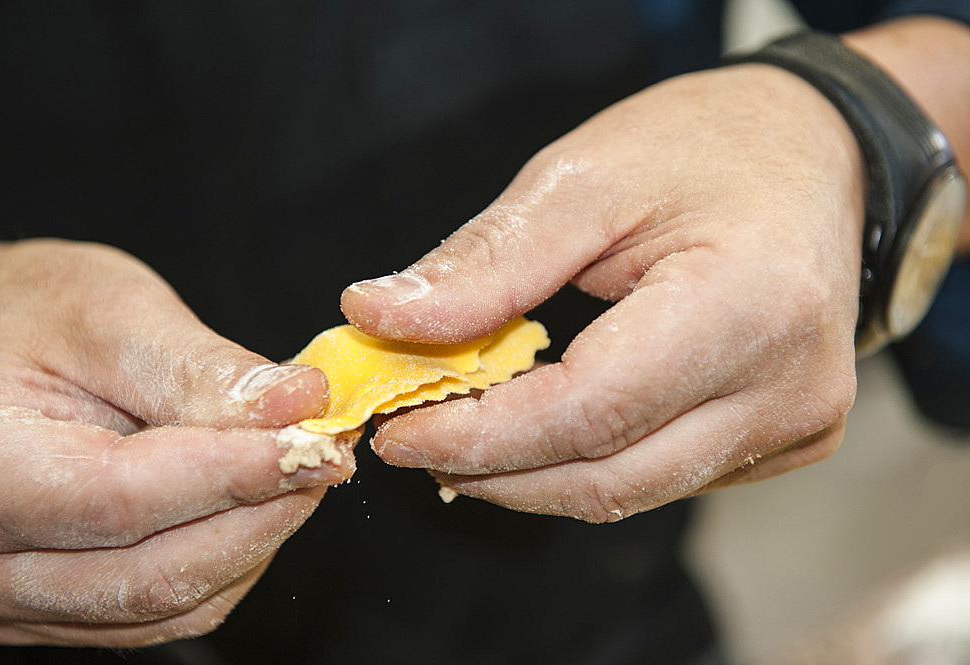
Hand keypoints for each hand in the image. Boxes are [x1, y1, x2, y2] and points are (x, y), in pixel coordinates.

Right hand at [0, 239, 351, 645]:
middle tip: (324, 454)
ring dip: (254, 540)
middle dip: (262, 513)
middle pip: (153, 573)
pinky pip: (161, 613)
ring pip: (168, 604)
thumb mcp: (110, 315)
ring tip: (295, 468)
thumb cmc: (26, 317)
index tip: (314, 442)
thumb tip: (298, 406)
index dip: (235, 475)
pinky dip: (227, 561)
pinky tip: (254, 502)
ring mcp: (13, 595)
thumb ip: (202, 369)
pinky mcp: (54, 608)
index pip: (123, 498)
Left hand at [342, 64, 864, 521]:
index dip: (481, 436)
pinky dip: (589, 460)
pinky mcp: (789, 437)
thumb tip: (378, 318)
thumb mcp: (584, 178)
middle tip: (415, 440)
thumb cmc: (705, 146)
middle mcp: (790, 387)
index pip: (590, 412)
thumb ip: (486, 264)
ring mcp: (797, 423)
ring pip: (633, 491)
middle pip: (610, 478)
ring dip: (534, 474)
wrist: (817, 154)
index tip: (398, 432)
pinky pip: (665, 475)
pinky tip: (543, 425)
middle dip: (496, 471)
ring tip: (464, 435)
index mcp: (749, 306)